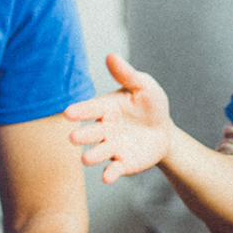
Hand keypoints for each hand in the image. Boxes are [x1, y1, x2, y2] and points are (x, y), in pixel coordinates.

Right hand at [65, 53, 172, 183]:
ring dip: (92, 156)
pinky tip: (106, 177)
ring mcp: (112, 148)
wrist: (164, 132)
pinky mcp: (122, 164)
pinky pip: (114, 169)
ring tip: (86, 159)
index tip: (68, 113)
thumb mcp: (143, 86)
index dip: (79, 111)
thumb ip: (127, 74)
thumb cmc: (150, 105)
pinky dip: (109, 173)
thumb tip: (111, 55)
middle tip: (74, 138)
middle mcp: (104, 129)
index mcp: (106, 108)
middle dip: (82, 136)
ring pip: (99, 152)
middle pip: (91, 133)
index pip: (90, 109)